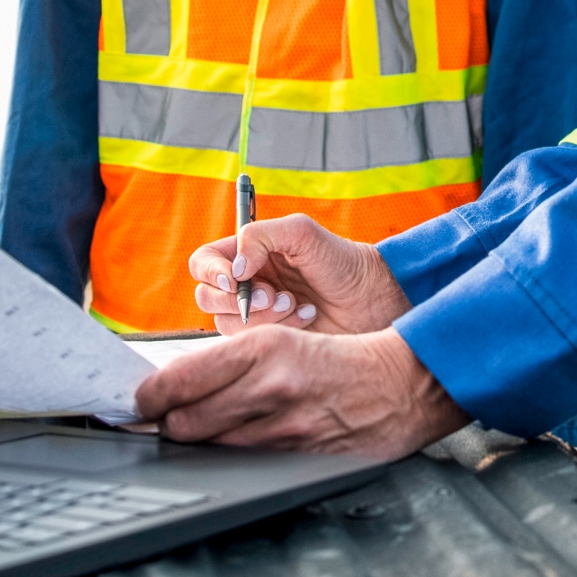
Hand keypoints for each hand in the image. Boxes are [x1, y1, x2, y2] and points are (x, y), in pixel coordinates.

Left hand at [135, 324, 466, 455]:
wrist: (403, 384)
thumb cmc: (339, 358)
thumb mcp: (281, 340)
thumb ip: (230, 363)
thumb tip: (175, 384)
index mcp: (262, 349)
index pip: (177, 381)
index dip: (148, 398)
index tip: (142, 400)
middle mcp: (269, 388)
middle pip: (182, 424)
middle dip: (169, 424)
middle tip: (168, 418)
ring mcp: (284, 429)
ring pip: (209, 448)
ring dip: (200, 442)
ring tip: (207, 429)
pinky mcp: (298, 459)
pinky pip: (244, 464)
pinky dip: (233, 456)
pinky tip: (242, 444)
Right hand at [190, 214, 411, 335]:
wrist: (372, 299)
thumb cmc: (341, 261)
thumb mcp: (302, 233)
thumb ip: (260, 237)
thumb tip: (233, 268)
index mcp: (248, 253)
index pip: (204, 262)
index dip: (212, 271)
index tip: (234, 279)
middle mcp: (246, 283)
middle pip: (208, 296)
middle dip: (241, 299)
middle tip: (276, 296)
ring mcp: (256, 314)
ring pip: (228, 323)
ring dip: (264, 316)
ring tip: (299, 305)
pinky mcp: (269, 339)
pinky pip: (251, 343)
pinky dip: (279, 330)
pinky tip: (307, 318)